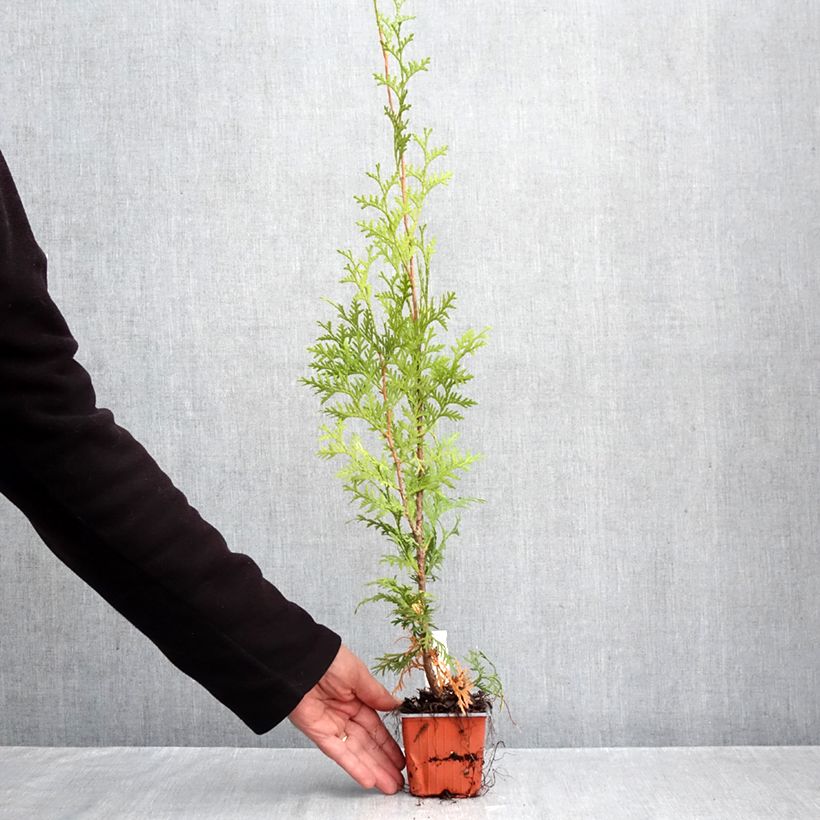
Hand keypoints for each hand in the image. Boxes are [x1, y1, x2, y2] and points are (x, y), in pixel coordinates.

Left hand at [288, 643, 405, 793]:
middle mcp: (344, 714)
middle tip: (399, 779)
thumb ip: (376, 694)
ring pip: (356, 752)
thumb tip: (396, 704)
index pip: (376, 727)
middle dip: (384, 762)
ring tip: (389, 785)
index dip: (389, 743)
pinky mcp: (317, 733)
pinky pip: (338, 752)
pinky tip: (367, 778)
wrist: (300, 660)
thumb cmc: (328, 659)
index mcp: (356, 698)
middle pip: (368, 743)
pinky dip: (353, 766)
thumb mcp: (359, 675)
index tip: (402, 757)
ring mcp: (331, 725)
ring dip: (373, 769)